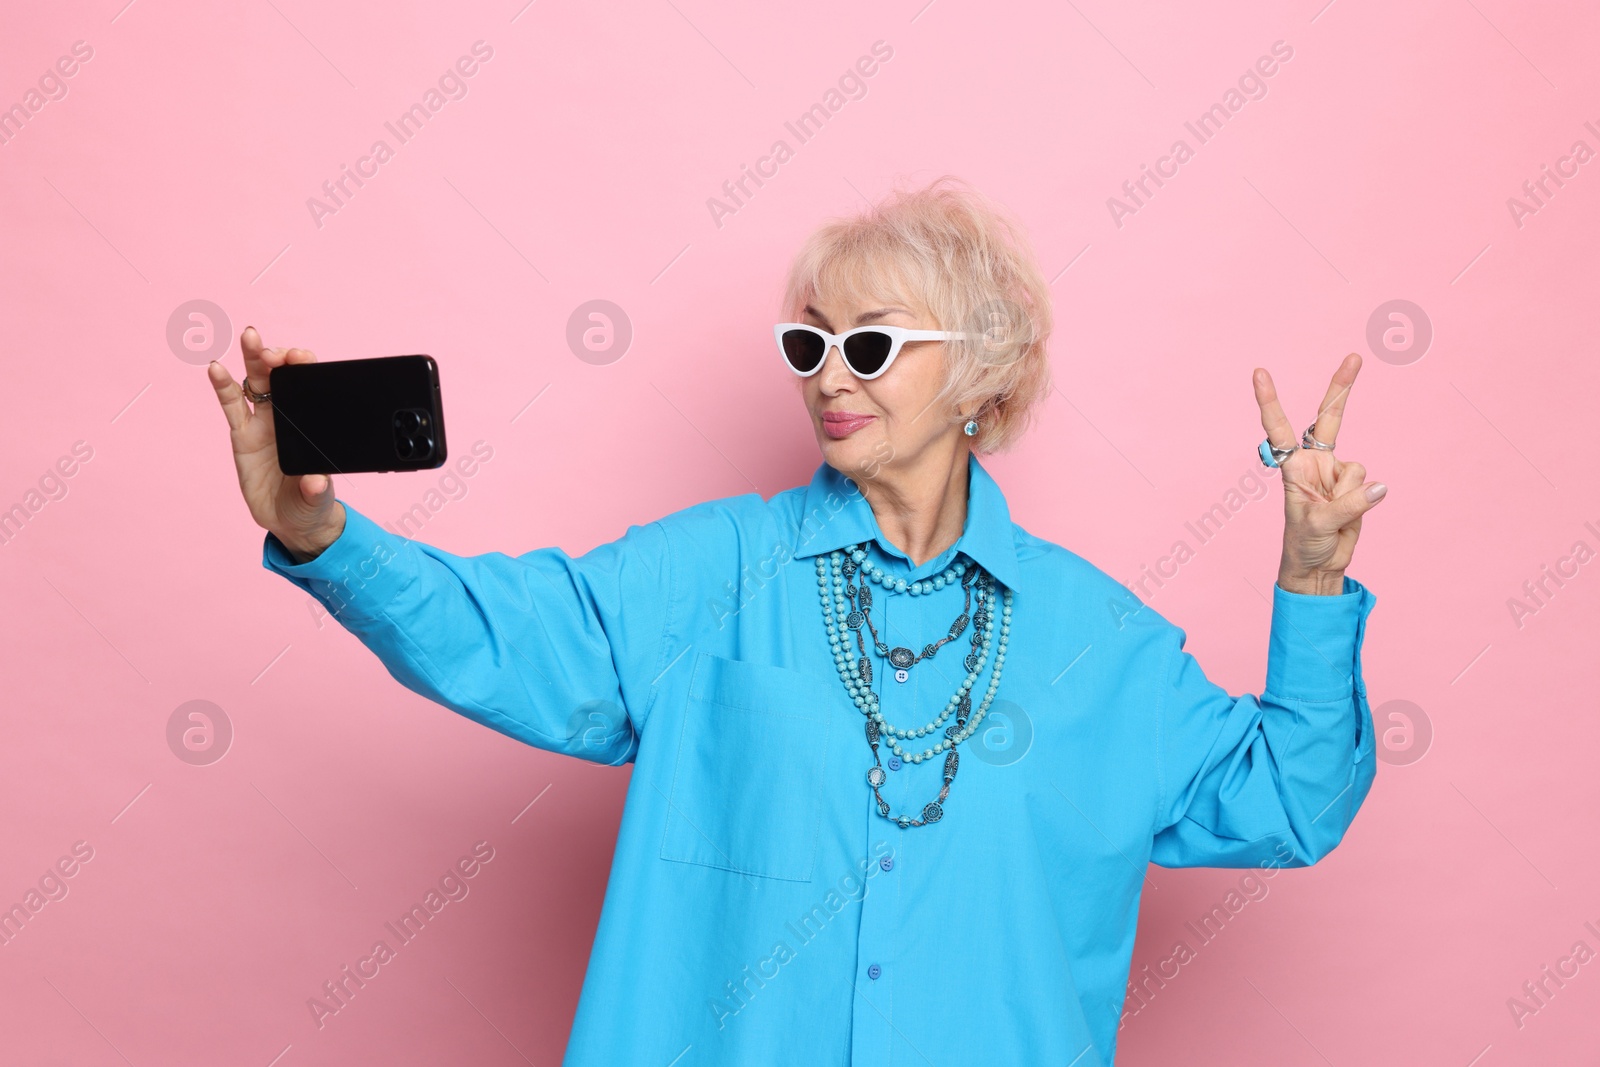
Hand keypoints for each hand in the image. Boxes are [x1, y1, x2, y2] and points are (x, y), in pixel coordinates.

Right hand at [206, 327, 345, 561]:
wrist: (290, 521)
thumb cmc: (311, 503)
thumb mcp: (318, 498)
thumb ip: (316, 489)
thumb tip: (315, 482)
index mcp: (311, 424)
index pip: (309, 387)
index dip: (305, 367)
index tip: (301, 356)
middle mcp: (287, 417)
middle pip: (280, 377)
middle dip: (277, 357)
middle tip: (271, 351)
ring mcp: (263, 423)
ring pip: (256, 382)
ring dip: (253, 358)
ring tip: (251, 337)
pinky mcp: (242, 435)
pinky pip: (231, 405)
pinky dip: (222, 385)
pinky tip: (215, 368)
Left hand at [1254, 353, 1385, 595]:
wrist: (1319, 565)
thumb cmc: (1305, 543)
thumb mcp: (1319, 525)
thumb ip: (1349, 506)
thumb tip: (1379, 488)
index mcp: (1293, 466)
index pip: (1279, 427)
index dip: (1269, 400)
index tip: (1259, 372)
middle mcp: (1314, 463)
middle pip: (1329, 418)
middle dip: (1341, 388)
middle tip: (1354, 356)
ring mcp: (1335, 472)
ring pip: (1357, 468)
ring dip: (1351, 495)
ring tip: (1334, 516)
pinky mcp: (1356, 486)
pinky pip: (1369, 485)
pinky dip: (1364, 501)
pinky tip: (1348, 516)